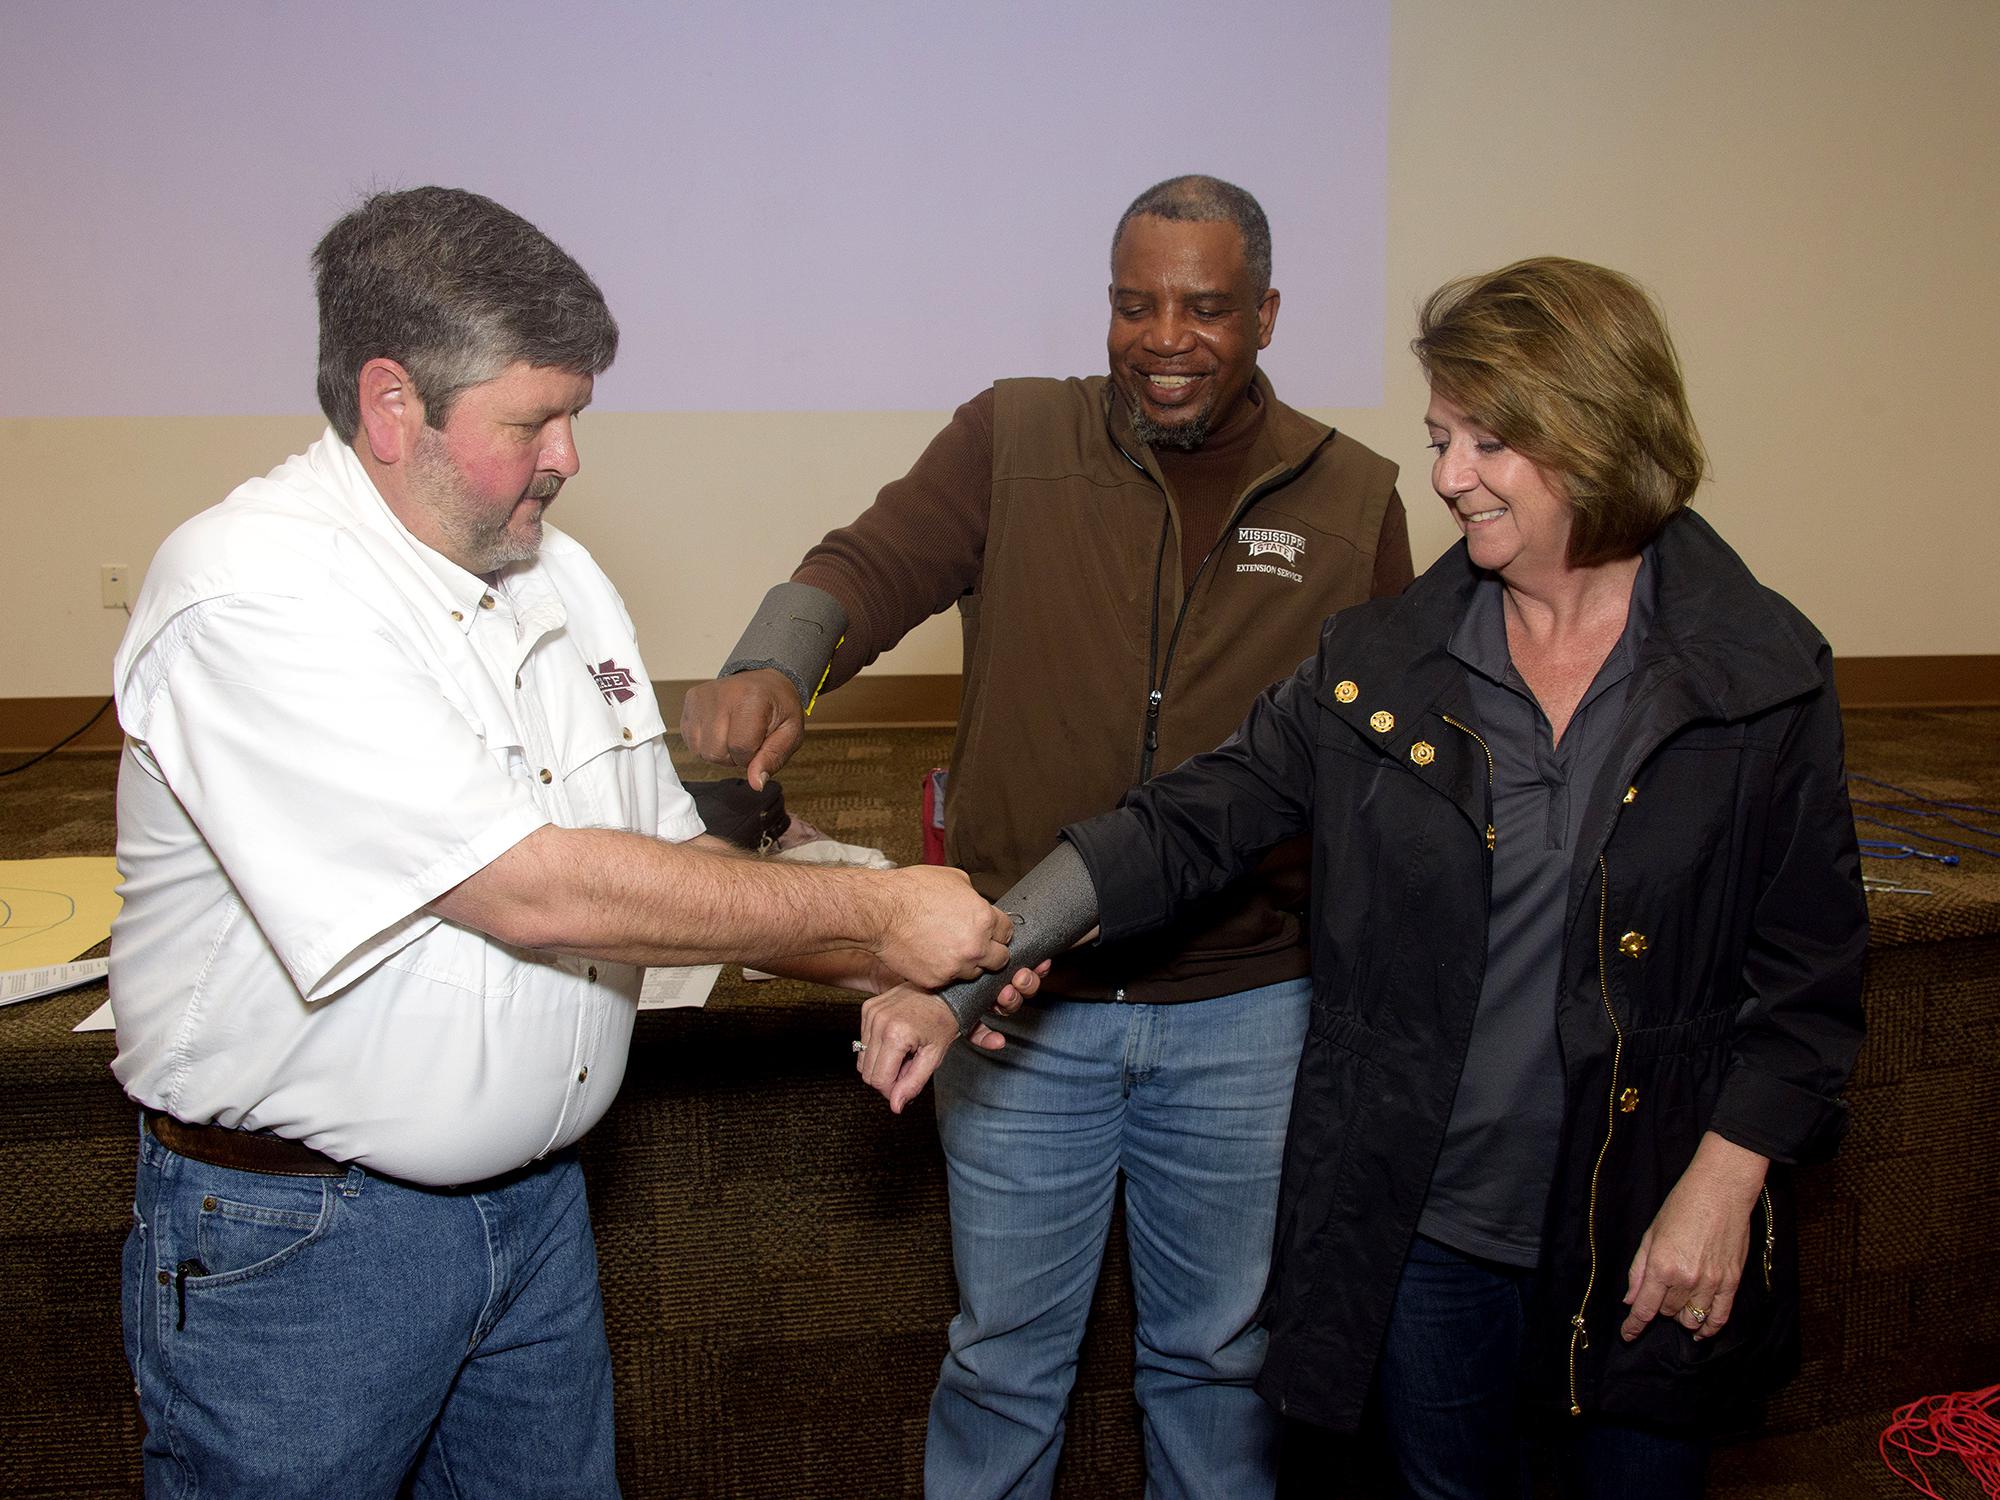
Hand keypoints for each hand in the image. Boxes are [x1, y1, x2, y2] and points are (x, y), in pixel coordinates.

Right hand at [679, 670, 802, 789]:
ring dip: (719, 751)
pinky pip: (691, 741)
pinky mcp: (690, 701)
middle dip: (734, 756)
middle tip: (747, 739)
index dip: (751, 757)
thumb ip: (773, 758)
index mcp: (751, 698)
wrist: (765, 682)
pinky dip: (707, 743)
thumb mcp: (790, 733)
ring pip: (701, 750)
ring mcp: (702, 697)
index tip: (760, 743)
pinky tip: (721, 729)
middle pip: (716, 752)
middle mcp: (722, 694)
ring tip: (734, 733)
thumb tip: (755, 783)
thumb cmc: (778, 707)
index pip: (740, 749)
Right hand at [856, 963, 1045, 1112]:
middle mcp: (878, 1022)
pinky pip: (863, 1041)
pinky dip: (878, 1047)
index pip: (879, 1080)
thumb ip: (913, 1083)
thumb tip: (895, 1107)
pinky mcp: (867, 1007)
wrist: (945, 989)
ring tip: (905, 1051)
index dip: (893, 1089)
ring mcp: (871, 1013)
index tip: (908, 1082)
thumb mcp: (934, 1056)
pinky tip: (898, 1039)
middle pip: (867, 1072)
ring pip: (863, 1058)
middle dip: (888, 1076)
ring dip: (883, 1062)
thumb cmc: (945, 1020)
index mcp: (896, 1036)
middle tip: (910, 1065)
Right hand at [871, 865, 1012, 990]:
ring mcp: (956, 967)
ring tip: (948, 949)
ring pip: (975, 973)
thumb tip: (977, 905)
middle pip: (1000, 959)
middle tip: (974, 944)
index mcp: (984, 919)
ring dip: (967, 964)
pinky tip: (931, 956)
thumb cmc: (911, 891)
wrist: (880, 911)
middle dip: (991, 951)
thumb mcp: (954, 879)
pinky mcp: (937, 980)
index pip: (1007, 932)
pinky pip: (949, 980)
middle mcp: (975, 947)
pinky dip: (943, 971)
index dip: (998, 930)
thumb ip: (973, 897)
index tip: (991, 931)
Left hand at [1621, 1132, 1769, 1341]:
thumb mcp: (1651, 1234)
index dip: (1634, 1326)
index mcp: (1661, 1266)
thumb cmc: (1681, 1207)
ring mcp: (1711, 1283)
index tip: (1627, 1335)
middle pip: (1668, 1313)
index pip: (1645, 1309)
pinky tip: (1701, 1332)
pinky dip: (1709, 1329)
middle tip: (1660, 1294)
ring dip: (1681, 1317)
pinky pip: (1720, 1318)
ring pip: (1692, 1319)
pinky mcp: (1732, 1282)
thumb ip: (1639, 1270)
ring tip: (1678, 1304)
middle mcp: (1686, 1279)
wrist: (1720, 1191)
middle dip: (1659, 1309)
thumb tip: (1630, 1300)